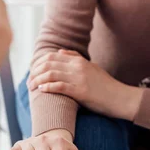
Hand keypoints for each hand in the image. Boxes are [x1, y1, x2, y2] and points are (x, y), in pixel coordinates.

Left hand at [28, 50, 142, 120]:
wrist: (120, 97)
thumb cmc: (105, 86)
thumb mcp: (91, 67)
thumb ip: (75, 58)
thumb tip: (59, 52)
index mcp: (79, 60)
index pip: (52, 57)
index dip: (38, 64)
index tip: (32, 72)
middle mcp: (78, 66)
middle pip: (49, 64)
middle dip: (35, 72)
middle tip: (28, 82)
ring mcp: (79, 78)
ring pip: (51, 74)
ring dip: (38, 80)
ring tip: (31, 87)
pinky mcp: (80, 91)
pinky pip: (60, 86)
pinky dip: (48, 87)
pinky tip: (42, 90)